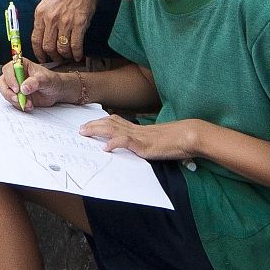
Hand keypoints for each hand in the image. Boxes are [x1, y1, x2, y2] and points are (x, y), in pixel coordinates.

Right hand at [0, 58, 76, 111]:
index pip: (8, 69)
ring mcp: (14, 85)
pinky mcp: (16, 95)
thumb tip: (24, 88)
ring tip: (29, 104)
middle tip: (18, 99)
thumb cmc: (51, 80)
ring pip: (5, 93)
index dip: (10, 79)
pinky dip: (19, 105)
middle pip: (2, 82)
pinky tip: (30, 105)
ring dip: (15, 101)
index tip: (17, 89)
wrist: (55, 91)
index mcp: (21, 64)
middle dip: (8, 92)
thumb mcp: (45, 79)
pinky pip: (12, 101)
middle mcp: (15, 74)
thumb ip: (35, 82)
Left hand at [32, 0, 100, 63]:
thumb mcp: (47, 2)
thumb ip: (44, 18)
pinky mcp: (79, 24)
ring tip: (68, 56)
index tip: (42, 57)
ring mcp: (65, 22)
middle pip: (48, 46)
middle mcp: (51, 19)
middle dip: (52, 56)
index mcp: (41, 13)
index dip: (38, 52)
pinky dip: (77, 53)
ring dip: (65, 56)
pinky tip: (78, 55)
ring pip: (61, 48)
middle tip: (57, 58)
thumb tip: (43, 35)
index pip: (35, 39)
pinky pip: (75, 45)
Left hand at [80, 114, 198, 160]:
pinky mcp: (144, 145)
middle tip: (81, 129)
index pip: (116, 121)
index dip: (101, 122)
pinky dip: (114, 143)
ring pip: (113, 129)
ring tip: (84, 133)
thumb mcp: (156, 142)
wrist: (189, 136)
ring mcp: (139, 136)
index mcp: (138, 128)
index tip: (90, 124)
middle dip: (93, 125)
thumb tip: (139, 148)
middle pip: (110, 123)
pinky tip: (105, 148)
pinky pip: (126, 141)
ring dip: (97, 130)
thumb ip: (145, 144)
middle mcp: (136, 129)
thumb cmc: (176, 141)